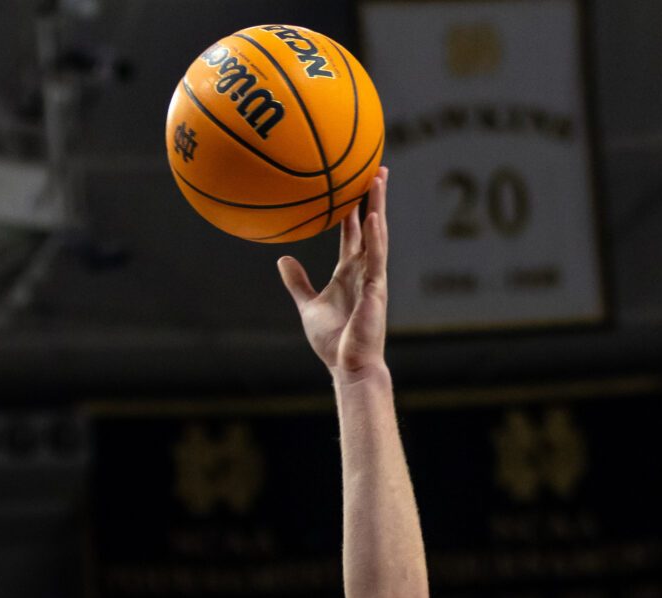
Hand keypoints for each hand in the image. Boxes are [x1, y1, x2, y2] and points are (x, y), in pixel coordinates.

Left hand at [278, 168, 387, 378]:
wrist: (347, 366)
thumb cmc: (333, 341)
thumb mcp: (308, 305)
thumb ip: (298, 282)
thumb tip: (282, 258)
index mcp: (349, 272)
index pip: (353, 233)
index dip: (354, 208)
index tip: (356, 182)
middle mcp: (364, 270)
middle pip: (371, 225)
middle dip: (373, 197)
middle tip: (377, 168)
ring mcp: (373, 278)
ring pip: (377, 235)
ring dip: (378, 206)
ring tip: (379, 178)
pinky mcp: (376, 290)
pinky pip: (376, 259)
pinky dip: (376, 238)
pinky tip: (374, 216)